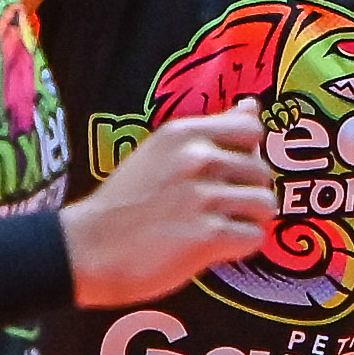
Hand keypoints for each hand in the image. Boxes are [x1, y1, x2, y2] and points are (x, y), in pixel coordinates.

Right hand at [60, 99, 277, 308]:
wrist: (88, 248)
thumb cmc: (127, 200)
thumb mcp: (162, 150)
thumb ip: (212, 129)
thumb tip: (252, 106)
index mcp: (184, 132)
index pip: (252, 130)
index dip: (247, 155)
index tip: (227, 174)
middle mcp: (197, 158)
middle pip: (263, 172)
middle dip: (248, 193)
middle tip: (218, 209)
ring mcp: (203, 197)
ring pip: (265, 205)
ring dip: (249, 221)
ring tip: (221, 227)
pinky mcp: (207, 235)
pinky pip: (255, 238)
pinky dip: (240, 247)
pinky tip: (214, 247)